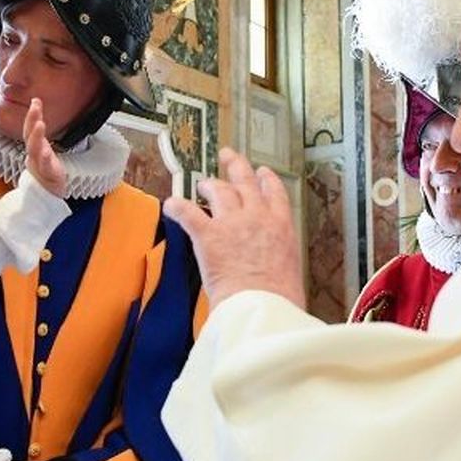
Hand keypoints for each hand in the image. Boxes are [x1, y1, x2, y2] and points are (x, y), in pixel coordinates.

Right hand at [24, 99, 66, 196]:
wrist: (47, 195)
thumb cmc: (45, 171)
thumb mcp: (43, 149)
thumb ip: (39, 132)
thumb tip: (37, 107)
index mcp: (34, 148)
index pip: (30, 129)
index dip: (32, 115)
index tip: (36, 100)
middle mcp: (34, 155)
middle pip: (30, 137)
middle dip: (31, 121)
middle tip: (35, 107)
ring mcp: (40, 165)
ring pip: (35, 150)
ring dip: (36, 137)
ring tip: (40, 124)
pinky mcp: (49, 176)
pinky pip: (45, 167)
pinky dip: (45, 159)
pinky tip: (46, 151)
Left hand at [163, 147, 305, 308]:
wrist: (262, 305)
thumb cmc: (281, 298)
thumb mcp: (291, 271)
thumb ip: (279, 259)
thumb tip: (273, 270)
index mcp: (281, 226)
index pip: (275, 193)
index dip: (266, 179)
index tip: (262, 172)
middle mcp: (257, 216)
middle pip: (244, 181)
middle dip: (235, 165)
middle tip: (227, 155)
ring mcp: (232, 222)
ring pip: (218, 191)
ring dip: (208, 184)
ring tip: (201, 184)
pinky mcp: (207, 234)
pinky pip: (188, 213)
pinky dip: (177, 207)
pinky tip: (170, 204)